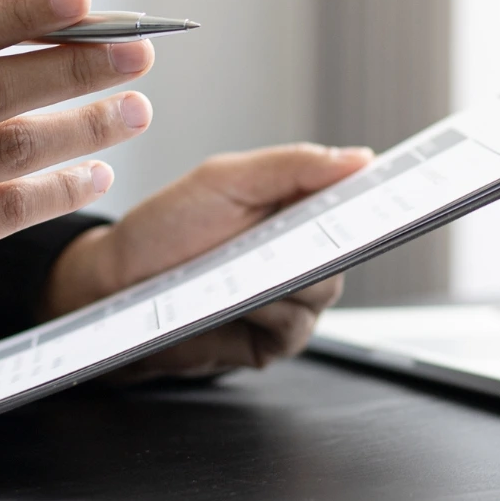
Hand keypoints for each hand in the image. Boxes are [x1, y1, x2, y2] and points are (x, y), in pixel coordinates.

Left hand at [42, 143, 375, 380]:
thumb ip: (292, 166)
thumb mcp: (225, 180)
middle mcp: (299, 257)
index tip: (386, 193)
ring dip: (286, 277)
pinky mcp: (270, 342)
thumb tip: (360, 159)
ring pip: (320, 292)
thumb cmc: (164, 230)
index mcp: (295, 211)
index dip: (374, 200)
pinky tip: (239, 299)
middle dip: (321, 240)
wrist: (113, 287)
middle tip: (294, 231)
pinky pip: (292, 327)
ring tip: (246, 265)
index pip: (352, 204)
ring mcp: (288, 302)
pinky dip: (268, 310)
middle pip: (343, 252)